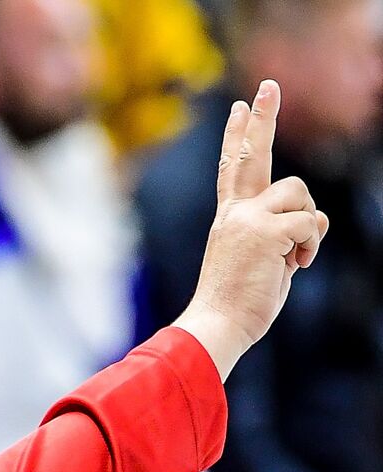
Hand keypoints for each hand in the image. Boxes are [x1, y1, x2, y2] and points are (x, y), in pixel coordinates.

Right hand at [175, 80, 329, 378]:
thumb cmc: (237, 303)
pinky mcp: (266, 232)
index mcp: (228, 219)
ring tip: (294, 256)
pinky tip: (294, 266)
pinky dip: (310, 245)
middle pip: (252, 155)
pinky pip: (310, 221)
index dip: (237, 136)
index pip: (232, 168)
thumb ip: (284, 235)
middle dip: (262, 119)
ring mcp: (247, 219)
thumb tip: (315, 219)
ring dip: (308, 222)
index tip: (239, 107)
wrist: (216, 324)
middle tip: (267, 87)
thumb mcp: (262, 261)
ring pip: (300, 192)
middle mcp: (234, 213)